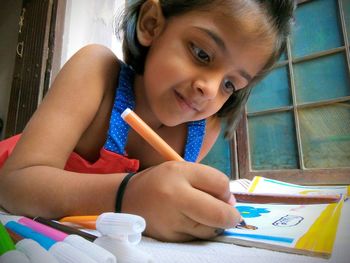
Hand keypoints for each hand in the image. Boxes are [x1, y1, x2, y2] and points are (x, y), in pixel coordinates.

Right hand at [122, 161, 239, 240]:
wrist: (129, 199)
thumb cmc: (161, 181)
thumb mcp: (183, 169)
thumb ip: (210, 179)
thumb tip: (231, 202)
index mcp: (179, 176)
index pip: (219, 184)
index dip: (228, 192)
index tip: (224, 195)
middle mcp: (175, 202)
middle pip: (219, 215)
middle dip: (231, 216)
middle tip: (230, 213)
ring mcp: (172, 224)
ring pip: (211, 230)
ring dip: (216, 223)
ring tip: (205, 213)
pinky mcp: (171, 240)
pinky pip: (198, 237)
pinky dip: (202, 230)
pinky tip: (192, 221)